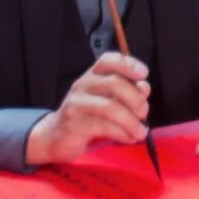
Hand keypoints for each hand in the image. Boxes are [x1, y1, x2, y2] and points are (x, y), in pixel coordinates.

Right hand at [25, 53, 149, 165]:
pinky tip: (129, 138)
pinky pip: (104, 127)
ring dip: (132, 121)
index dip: (128, 64)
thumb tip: (144, 88)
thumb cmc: (87, 116)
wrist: (55, 136)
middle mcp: (83, 85)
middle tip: (144, 113)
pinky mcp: (74, 125)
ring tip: (140, 132)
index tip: (143, 74)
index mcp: (92, 75)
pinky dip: (123, 134)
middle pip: (114, 83)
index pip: (108, 60)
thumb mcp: (107, 100)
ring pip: (111, 107)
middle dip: (136, 99)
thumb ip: (127, 93)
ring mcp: (77, 104)